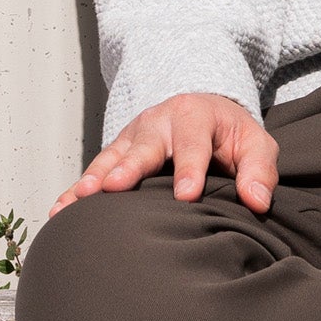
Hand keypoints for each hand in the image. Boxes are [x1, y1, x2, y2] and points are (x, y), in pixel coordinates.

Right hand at [51, 93, 278, 216]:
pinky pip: (95, 171)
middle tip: (115, 187)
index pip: (193, 143)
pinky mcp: (118, 152)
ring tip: (81, 199)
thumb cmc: (231, 135)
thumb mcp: (255, 144)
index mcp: (195, 115)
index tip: (186, 196)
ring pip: (112, 157)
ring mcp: (133, 136)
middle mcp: (158, 122)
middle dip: (129, 167)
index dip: (189, 169)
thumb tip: (257, 201)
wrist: (203, 111)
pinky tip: (60, 210)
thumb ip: (259, 170)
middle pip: (143, 145)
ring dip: (96, 178)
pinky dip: (76, 190)